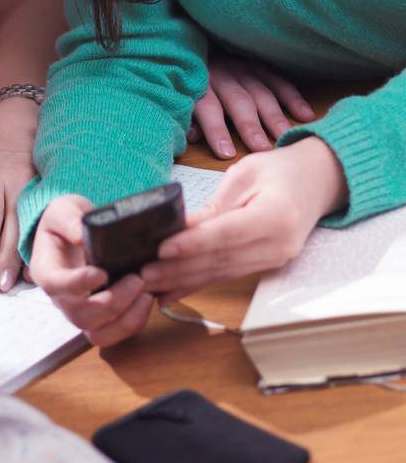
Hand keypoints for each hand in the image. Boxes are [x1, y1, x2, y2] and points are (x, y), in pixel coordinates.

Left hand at [0, 97, 37, 290]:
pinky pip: (49, 225)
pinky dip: (45, 247)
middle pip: (13, 225)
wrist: (17, 138)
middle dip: (7, 257)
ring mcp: (38, 192)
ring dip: (26, 257)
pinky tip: (40, 266)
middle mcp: (17, 186)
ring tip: (18, 282)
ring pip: (34, 228)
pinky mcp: (52, 197)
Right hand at [30, 195, 154, 347]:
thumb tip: (83, 237)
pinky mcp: (100, 318)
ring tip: (146, 294)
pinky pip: (115, 333)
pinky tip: (147, 299)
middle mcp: (61, 299)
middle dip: (112, 304)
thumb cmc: (65, 220)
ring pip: (98, 334)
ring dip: (125, 320)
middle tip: (136, 280)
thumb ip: (69, 220)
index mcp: (47, 271)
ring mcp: (80, 312)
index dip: (79, 284)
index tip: (102, 272)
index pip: (57, 285)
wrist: (73, 232)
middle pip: (81, 316)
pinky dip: (134, 322)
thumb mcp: (63, 209)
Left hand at [141, 140, 346, 299]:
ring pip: (222, 273)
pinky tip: (172, 293)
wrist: (318, 182)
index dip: (193, 243)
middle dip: (179, 269)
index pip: (228, 234)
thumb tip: (182, 226)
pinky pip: (227, 275)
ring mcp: (275, 260)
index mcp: (276, 216)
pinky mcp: (266, 265)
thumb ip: (216, 203)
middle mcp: (278, 246)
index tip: (162, 248)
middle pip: (221, 260)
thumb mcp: (245, 173)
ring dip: (184, 280)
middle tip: (144, 273)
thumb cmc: (280, 170)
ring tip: (150, 284)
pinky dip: (198, 283)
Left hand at [190, 50, 314, 157]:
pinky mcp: (259, 63)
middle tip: (263, 149)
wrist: (196, 35)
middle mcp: (223, 75)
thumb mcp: (181, 91)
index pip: (207, 107)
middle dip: (250, 125)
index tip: (226, 152)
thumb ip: (187, 115)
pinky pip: (278, 80)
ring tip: (284, 136)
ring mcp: (243, 67)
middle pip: (238, 101)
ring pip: (261, 93)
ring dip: (273, 116)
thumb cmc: (190, 75)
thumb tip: (190, 137)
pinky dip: (292, 97)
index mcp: (199, 84)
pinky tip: (306, 114)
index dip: (215, 129)